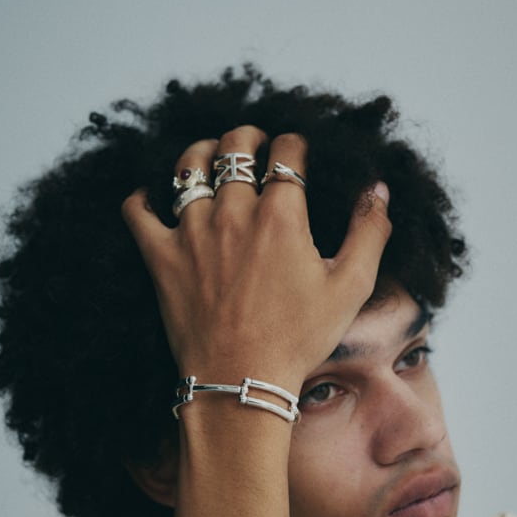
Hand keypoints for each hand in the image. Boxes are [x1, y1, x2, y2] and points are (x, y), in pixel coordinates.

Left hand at [122, 126, 390, 395]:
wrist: (241, 380)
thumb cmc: (298, 339)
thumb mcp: (351, 288)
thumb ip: (369, 232)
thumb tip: (378, 189)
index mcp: (281, 216)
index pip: (287, 151)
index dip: (294, 143)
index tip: (296, 153)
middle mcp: (233, 214)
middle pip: (235, 145)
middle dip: (250, 136)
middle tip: (256, 145)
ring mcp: (191, 233)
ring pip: (188, 165)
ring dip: (202, 152)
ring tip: (212, 157)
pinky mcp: (160, 257)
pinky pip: (137, 209)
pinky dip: (143, 195)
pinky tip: (155, 195)